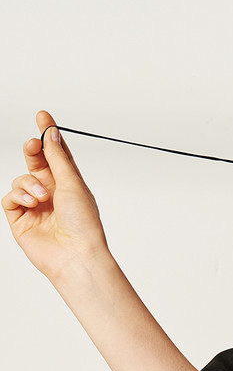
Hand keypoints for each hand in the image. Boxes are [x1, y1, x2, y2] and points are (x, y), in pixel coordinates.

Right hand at [3, 110, 108, 280]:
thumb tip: (50, 133)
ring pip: (20, 180)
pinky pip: (10, 198)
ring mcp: (35, 207)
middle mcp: (52, 194)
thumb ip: (57, 158)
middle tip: (32, 144)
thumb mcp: (72, 183)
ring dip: (28, 183)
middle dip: (32, 151)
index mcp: (70, 185)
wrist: (75, 254)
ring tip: (41, 196)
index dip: (49, 135)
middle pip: (36, 163)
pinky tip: (31, 203)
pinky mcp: (21, 220)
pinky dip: (19, 196)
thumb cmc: (83, 224)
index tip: (42, 116)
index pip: (57, 154)